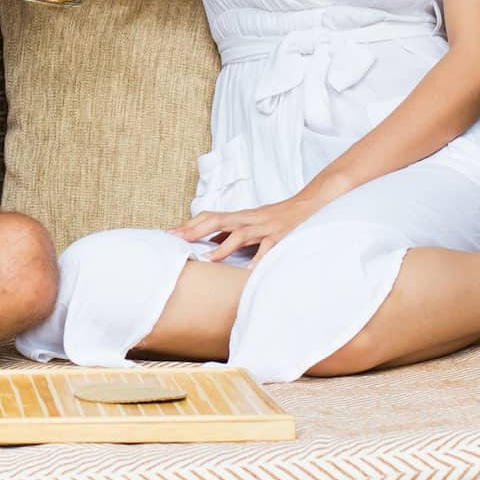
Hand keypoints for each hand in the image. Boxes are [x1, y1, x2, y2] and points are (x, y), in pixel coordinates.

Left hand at [171, 189, 331, 261]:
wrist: (310, 205)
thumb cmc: (277, 218)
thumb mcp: (251, 223)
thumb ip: (232, 232)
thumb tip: (210, 244)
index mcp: (240, 217)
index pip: (209, 217)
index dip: (189, 225)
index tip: (169, 235)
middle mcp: (248, 219)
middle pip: (217, 220)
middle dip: (195, 230)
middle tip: (176, 241)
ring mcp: (264, 228)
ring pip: (240, 234)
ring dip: (221, 248)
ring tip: (205, 260)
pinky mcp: (280, 237)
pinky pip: (267, 250)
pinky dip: (257, 261)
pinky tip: (247, 274)